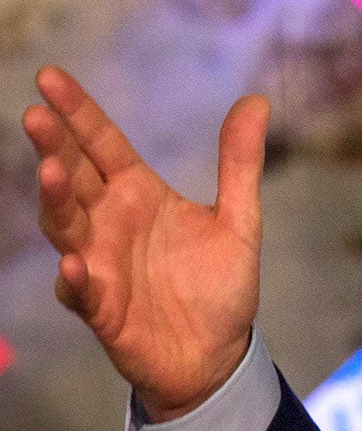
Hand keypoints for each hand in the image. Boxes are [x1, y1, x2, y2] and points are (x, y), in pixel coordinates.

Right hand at [21, 66, 268, 419]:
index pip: (101, 145)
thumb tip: (255, 100)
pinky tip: (75, 264)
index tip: (49, 77)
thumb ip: (240, 163)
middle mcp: (110, 224)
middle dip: (55, 147)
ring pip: (67, 228)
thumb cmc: (218, 284)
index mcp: (138, 195)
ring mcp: (101, 265)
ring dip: (56, 202)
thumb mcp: (239, 219)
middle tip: (37, 114)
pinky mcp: (105, 310)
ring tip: (53, 172)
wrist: (218, 354)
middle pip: (75, 178)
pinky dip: (76, 279)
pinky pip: (83, 293)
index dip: (78, 113)